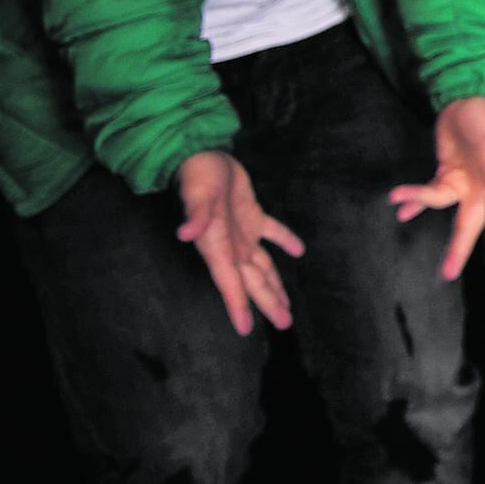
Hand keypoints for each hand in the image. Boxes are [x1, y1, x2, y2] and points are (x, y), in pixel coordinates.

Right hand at [175, 150, 304, 335]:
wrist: (201, 154)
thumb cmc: (199, 175)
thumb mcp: (198, 194)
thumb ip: (196, 215)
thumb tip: (185, 234)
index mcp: (218, 246)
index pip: (229, 282)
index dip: (237, 305)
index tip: (246, 329)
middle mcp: (231, 246)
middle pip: (252, 281)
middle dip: (268, 302)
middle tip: (285, 324)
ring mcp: (243, 232)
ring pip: (262, 265)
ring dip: (274, 284)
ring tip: (287, 305)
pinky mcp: (252, 215)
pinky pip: (272, 233)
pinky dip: (285, 241)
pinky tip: (298, 251)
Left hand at [391, 97, 484, 280]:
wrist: (466, 99)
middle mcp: (482, 188)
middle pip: (470, 223)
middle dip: (459, 248)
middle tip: (448, 273)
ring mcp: (463, 183)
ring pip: (445, 208)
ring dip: (421, 205)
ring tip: (400, 204)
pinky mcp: (447, 174)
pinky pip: (430, 194)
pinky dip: (415, 201)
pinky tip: (401, 209)